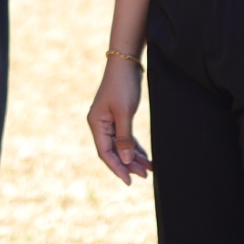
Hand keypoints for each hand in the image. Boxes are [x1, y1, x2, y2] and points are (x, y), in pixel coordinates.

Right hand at [87, 56, 152, 182]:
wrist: (126, 63)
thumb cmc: (123, 85)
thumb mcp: (125, 113)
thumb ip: (125, 137)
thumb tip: (126, 160)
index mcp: (96, 123)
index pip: (105, 152)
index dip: (117, 168)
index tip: (129, 181)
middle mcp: (100, 124)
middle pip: (114, 151)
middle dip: (128, 164)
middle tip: (144, 176)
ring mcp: (108, 120)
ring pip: (120, 145)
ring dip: (133, 157)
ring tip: (148, 169)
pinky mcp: (118, 116)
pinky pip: (125, 137)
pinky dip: (134, 146)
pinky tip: (144, 156)